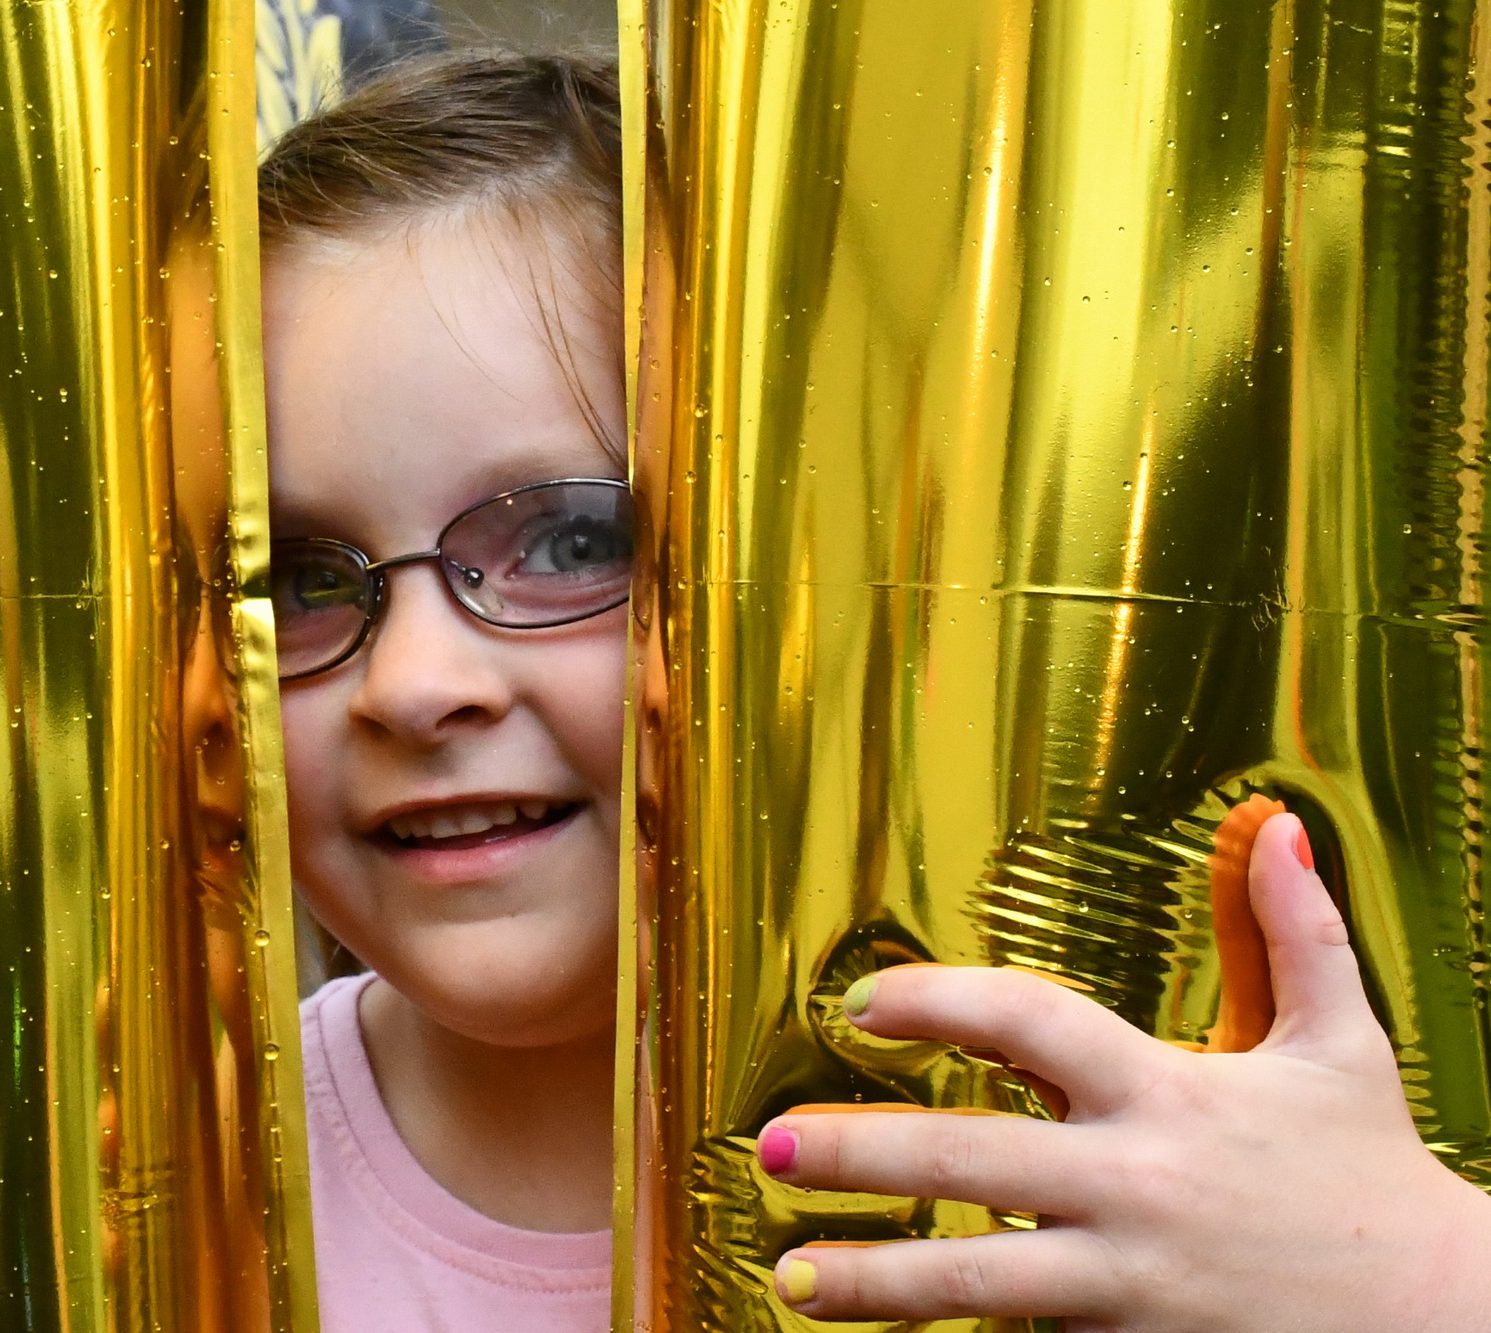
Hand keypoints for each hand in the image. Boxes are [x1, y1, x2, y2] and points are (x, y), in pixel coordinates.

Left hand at [758, 812, 1490, 1330]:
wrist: (1449, 1322)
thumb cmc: (1373, 1178)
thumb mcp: (1343, 1046)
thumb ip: (1299, 933)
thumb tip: (1278, 826)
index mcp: (1169, 1094)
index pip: (1031, 1023)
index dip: (938, 1000)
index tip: (862, 1004)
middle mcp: (1138, 1185)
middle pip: (972, 1159)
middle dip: (862, 1153)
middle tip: (772, 1148)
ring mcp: (1134, 1281)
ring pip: (983, 1281)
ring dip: (879, 1280)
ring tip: (792, 1278)